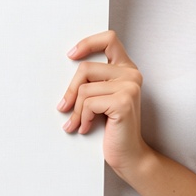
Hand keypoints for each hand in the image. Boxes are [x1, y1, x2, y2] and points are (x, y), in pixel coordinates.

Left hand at [58, 30, 149, 178]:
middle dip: (71, 91)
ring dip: (75, 110)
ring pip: (84, 89)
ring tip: (77, 123)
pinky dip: (82, 118)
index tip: (71, 55)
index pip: (109, 40)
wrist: (128, 155)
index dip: (87, 43)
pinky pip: (88, 103)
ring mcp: (130, 87)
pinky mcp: (124, 102)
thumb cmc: (113, 128)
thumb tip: (68, 69)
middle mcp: (131, 75)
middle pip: (85, 68)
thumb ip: (93, 81)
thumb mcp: (101, 98)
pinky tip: (86, 127)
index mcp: (126, 69)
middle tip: (64, 107)